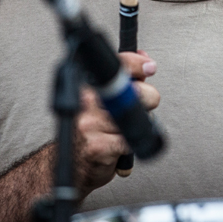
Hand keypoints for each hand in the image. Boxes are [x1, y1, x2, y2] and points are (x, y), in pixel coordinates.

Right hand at [74, 50, 159, 191]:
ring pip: (136, 117)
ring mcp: (91, 123)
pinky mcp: (98, 146)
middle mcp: (87, 101)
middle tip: (140, 107)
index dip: (137, 63)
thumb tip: (144, 60)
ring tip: (123, 128)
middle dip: (148, 98)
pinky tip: (119, 143)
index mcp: (88, 85)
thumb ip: (124, 79)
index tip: (149, 67)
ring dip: (139, 124)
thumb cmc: (90, 129)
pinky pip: (131, 140)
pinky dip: (131, 143)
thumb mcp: (103, 98)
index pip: (117, 65)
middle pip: (135, 91)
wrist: (73, 162)